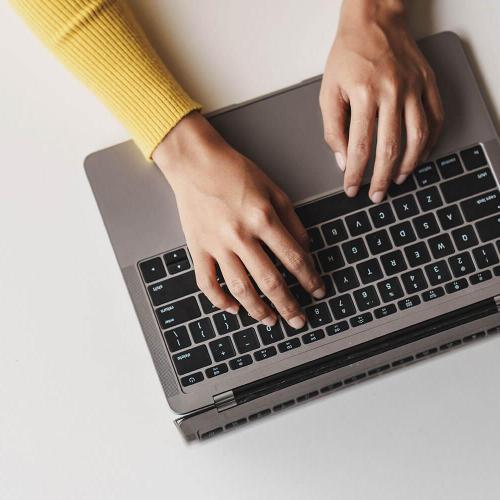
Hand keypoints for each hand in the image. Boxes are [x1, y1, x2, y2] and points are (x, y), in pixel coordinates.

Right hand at [153, 112, 325, 328]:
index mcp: (263, 218)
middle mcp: (241, 236)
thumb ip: (292, 221)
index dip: (310, 279)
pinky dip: (219, 301)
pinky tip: (233, 309)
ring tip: (271, 321)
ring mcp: (217, 245)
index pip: (294, 259)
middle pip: (270, 281)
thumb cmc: (235, 172)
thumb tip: (305, 250)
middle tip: (299, 321)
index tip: (318, 291)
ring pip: (240, 288)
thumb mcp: (274, 190)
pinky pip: (207, 282)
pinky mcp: (198, 249)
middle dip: (289, 305)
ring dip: (258, 310)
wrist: (196, 163)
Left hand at [319, 0, 443, 202]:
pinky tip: (419, 155)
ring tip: (398, 180)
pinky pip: (435, 119)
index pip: (359, 147)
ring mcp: (414, 87)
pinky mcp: (428, 83)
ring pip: (418, 137)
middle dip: (382, 178)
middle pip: (390, 148)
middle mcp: (392, 92)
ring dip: (408, 165)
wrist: (374, 19)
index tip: (351, 189)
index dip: (355, 174)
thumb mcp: (328, 91)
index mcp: (364, 95)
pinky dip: (429, 142)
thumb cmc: (348, 55)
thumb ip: (333, 129)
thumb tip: (343, 161)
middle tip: (376, 195)